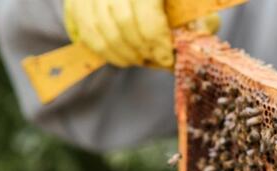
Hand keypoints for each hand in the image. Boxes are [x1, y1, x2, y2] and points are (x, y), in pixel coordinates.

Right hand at [63, 0, 220, 68]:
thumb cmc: (175, 3)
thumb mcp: (192, 7)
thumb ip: (199, 24)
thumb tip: (192, 48)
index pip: (148, 13)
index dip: (158, 41)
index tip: (167, 57)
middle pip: (123, 22)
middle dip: (141, 49)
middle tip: (153, 59)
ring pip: (102, 29)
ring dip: (124, 54)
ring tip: (140, 58)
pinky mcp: (77, 2)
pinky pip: (86, 33)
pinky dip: (106, 52)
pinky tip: (123, 56)